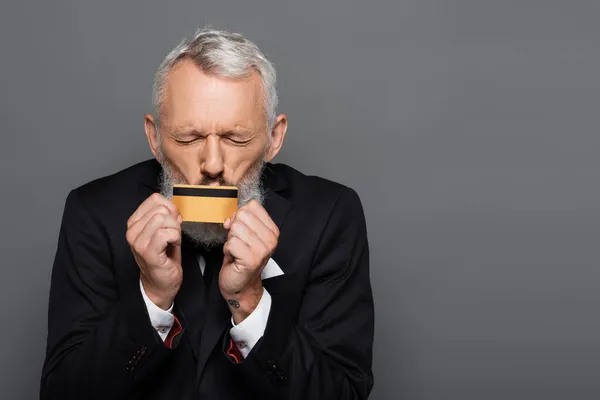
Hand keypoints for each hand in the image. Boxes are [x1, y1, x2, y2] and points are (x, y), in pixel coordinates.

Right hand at [126, 193, 182, 309]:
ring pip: (163, 219)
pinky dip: (175, 239)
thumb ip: (167, 215)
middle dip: (174, 221)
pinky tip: (171, 248)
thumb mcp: (165, 230)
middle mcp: (132, 230)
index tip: (171, 224)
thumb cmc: (164, 255)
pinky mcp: (147, 252)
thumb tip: (174, 207)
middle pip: (161, 209)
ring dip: (175, 231)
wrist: (161, 282)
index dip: (170, 209)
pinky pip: (166, 233)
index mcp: (134, 222)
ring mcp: (137, 241)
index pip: (155, 199)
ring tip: (171, 243)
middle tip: (171, 237)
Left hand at [220, 200, 278, 322]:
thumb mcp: (247, 234)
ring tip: (237, 251)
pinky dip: (228, 250)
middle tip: (238, 243)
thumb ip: (243, 219)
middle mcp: (271, 239)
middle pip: (242, 215)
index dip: (239, 215)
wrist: (241, 285)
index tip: (240, 229)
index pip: (252, 206)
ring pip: (235, 228)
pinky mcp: (252, 260)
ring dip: (230, 240)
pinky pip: (231, 243)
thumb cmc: (242, 258)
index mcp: (272, 230)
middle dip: (234, 229)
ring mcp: (263, 250)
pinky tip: (234, 258)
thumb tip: (232, 217)